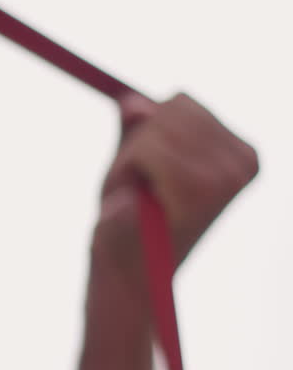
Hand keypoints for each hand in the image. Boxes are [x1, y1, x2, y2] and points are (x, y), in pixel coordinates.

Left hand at [92, 93, 258, 298]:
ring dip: (133, 159)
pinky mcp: (203, 191)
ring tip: (143, 195)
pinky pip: (148, 150)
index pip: (181, 101)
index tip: (150, 169)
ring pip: (156, 129)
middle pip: (171, 109)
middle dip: (140, 143)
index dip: (148, 130)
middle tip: (143, 184)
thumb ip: (135, 127)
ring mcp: (227, 177)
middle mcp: (243, 161)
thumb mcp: (133, 160)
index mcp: (239, 152)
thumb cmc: (132, 216)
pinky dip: (132, 169)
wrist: (127, 268)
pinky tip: (143, 200)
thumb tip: (132, 102)